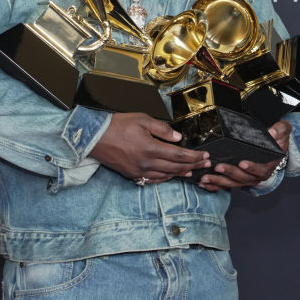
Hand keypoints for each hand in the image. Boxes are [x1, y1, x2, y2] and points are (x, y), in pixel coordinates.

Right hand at [89, 112, 209, 182]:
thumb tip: (178, 138)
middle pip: (175, 167)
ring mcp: (139, 171)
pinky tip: (171, 175)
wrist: (94, 137)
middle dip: (192, 165)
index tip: (205, 156)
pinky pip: (153, 180)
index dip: (194, 156)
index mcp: (150, 148)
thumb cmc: (117, 125)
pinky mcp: (132, 174)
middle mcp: (146, 162)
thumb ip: (162, 129)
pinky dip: (165, 178)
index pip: (179, 155)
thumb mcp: (142, 119)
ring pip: (165, 175)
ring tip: (191, 170)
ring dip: (180, 173)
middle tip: (205, 164)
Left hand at [198, 120, 291, 191]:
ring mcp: (246, 178)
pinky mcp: (237, 179)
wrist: (273, 147)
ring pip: (232, 183)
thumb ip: (280, 130)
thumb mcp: (283, 131)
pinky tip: (204, 184)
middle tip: (218, 167)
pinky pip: (226, 184)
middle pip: (243, 178)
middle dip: (230, 173)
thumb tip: (272, 132)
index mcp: (268, 166)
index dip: (252, 168)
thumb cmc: (276, 140)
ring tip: (206, 178)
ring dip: (219, 181)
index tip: (242, 163)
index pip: (260, 170)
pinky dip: (215, 185)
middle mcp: (257, 175)